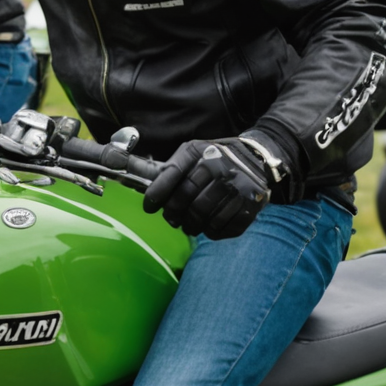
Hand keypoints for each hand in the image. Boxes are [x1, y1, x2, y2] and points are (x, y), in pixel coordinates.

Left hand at [142, 138, 272, 238]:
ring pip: (205, 217)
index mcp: (200, 153)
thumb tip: (128, 169)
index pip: (171, 176)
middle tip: (171, 219)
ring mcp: (238, 187)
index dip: (156, 195)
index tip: (149, 207)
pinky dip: (213, 232)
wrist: (256, 157)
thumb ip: (167, 167)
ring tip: (188, 226)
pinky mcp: (252, 203)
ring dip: (192, 226)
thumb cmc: (214, 157)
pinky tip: (208, 228)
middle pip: (187, 201)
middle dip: (173, 214)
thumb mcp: (191, 152)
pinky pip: (226, 227)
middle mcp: (220, 168)